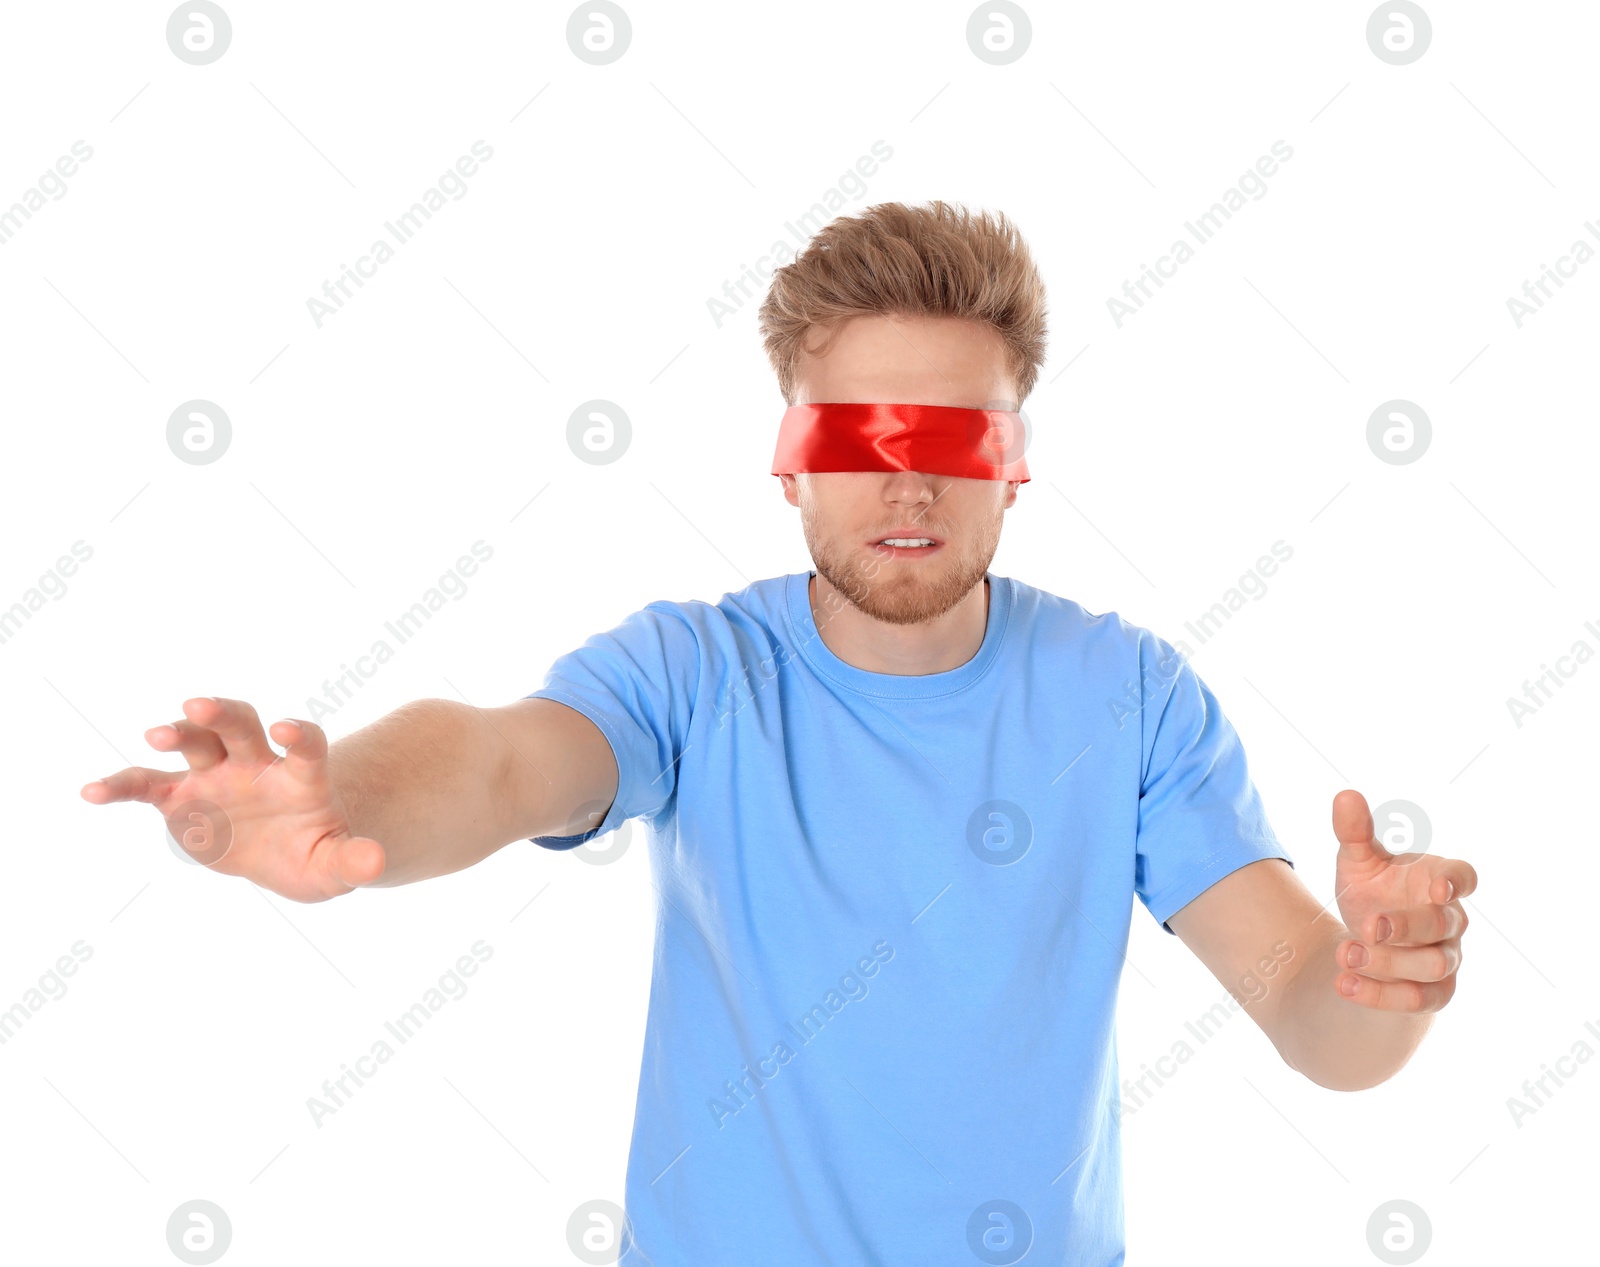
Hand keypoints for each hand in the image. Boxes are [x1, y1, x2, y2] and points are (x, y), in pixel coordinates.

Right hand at [80, 697, 385, 901]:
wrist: (283, 855)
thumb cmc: (314, 853)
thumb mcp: (336, 865)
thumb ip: (353, 861)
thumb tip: (377, 864)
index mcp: (301, 776)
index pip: (305, 743)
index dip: (298, 733)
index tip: (287, 729)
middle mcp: (256, 764)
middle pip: (240, 724)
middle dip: (221, 712)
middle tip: (200, 704)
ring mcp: (216, 776)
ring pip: (196, 741)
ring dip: (177, 731)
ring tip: (157, 735)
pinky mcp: (181, 797)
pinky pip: (147, 785)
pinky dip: (120, 785)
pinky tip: (92, 792)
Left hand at [1329, 788, 1476, 1011]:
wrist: (1366, 940)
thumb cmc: (1373, 890)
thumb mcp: (1357, 861)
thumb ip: (1354, 833)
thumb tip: (1345, 795)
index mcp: (1438, 880)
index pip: (1464, 876)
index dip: (1456, 882)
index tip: (1435, 887)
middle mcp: (1450, 920)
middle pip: (1444, 925)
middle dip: (1407, 928)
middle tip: (1368, 926)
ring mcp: (1446, 957)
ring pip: (1434, 966)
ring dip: (1390, 963)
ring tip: (1345, 953)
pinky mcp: (1434, 992)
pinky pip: (1420, 1000)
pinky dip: (1382, 995)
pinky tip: (1344, 984)